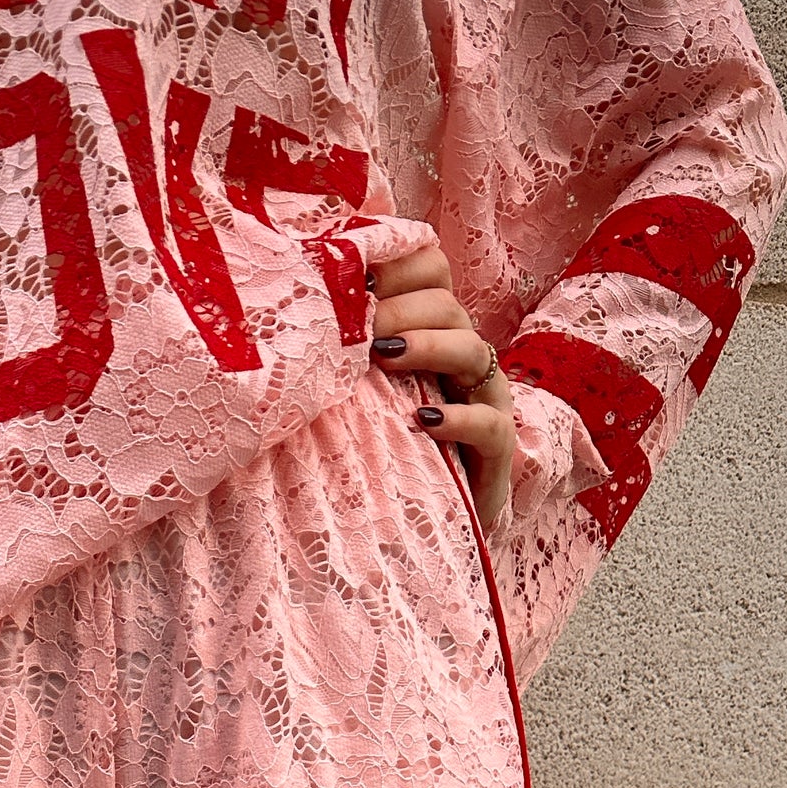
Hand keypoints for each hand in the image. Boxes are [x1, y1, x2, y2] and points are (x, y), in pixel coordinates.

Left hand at [368, 245, 516, 525]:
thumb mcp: (362, 393)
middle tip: (359, 325)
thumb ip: (343, 357)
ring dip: (426, 346)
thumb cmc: (389, 449)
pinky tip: (423, 422)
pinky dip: (458, 419)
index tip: (354, 279)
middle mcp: (463, 355)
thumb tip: (289, 321)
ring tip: (385, 356)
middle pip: (447, 306)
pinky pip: (488, 422)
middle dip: (401, 308)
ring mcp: (485, 397)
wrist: (435, 520)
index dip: (400, 267)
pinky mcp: (498, 444)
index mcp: (433, 332)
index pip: (433, 272)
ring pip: (471, 350)